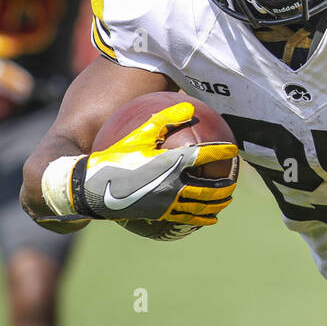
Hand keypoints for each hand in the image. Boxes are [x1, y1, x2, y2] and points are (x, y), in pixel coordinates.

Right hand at [69, 103, 236, 224]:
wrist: (92, 187)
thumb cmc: (113, 156)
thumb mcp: (138, 134)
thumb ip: (165, 119)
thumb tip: (189, 106)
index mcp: (171, 163)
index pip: (205, 157)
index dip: (222, 152)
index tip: (233, 149)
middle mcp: (174, 185)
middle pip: (210, 188)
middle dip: (226, 184)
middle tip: (233, 180)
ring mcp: (168, 203)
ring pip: (202, 206)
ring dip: (218, 203)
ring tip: (227, 200)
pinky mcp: (160, 214)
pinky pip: (187, 218)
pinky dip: (202, 218)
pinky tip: (208, 219)